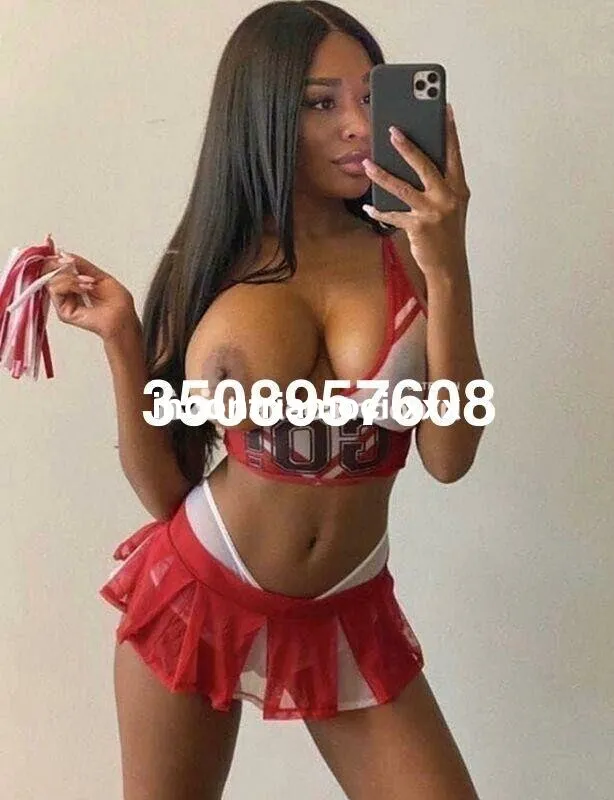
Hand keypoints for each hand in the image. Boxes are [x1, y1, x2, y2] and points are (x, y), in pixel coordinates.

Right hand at [42, 234, 137, 340]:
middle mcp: (67, 292)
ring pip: (52, 280)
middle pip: (48, 272)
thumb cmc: (117, 303)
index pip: (56, 267)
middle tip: (71, 262)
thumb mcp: (99, 276)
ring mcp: (64, 302)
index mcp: (74, 283)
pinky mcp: (63, 311)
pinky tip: (85, 287)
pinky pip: (56, 290)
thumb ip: (81, 265)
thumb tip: (64, 254)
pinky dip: (70, 285)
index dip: (52, 254)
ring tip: (89, 282)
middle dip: (60, 263)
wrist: (123, 317)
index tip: (50, 241)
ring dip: (72, 277)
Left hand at [361, 103, 470, 280]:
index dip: (449, 131)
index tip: (443, 109)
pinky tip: (368, 208)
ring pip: (402, 188)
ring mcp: (432, 211)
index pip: (454, 154)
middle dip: (407, 147)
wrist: (449, 266)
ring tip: (368, 163)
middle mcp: (447, 197)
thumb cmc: (448, 233)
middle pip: (425, 165)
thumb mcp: (451, 206)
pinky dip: (379, 212)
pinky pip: (393, 214)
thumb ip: (440, 185)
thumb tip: (416, 162)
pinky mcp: (417, 226)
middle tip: (392, 130)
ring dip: (382, 175)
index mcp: (459, 188)